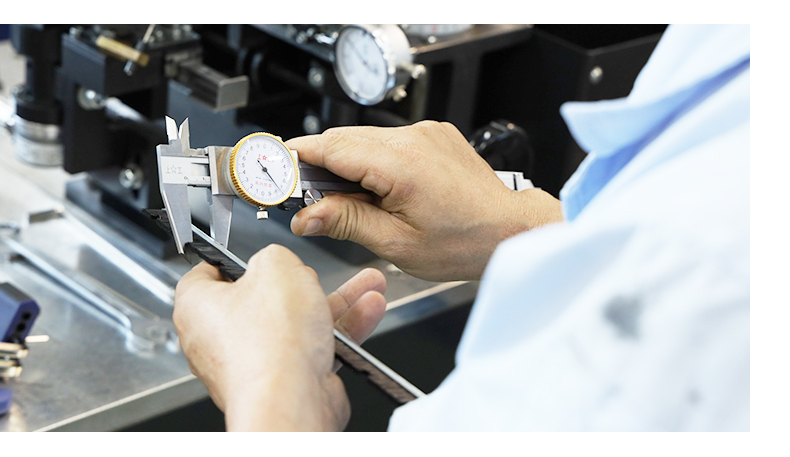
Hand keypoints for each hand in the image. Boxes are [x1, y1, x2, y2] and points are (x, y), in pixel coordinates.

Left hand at [173, 245, 386, 430]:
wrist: (291, 400)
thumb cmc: (270, 342)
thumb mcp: (276, 266)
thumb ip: (275, 255)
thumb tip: (278, 262)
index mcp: (198, 308)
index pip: (206, 275)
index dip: (232, 260)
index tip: (252, 254)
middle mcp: (219, 340)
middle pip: (262, 299)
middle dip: (301, 282)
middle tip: (315, 272)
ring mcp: (253, 363)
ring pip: (296, 324)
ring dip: (335, 303)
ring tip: (365, 286)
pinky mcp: (283, 382)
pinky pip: (312, 349)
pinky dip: (339, 331)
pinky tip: (367, 311)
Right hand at [286, 121, 563, 280]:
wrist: (509, 230)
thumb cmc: (464, 242)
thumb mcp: (396, 243)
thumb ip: (346, 223)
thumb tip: (306, 217)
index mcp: (400, 163)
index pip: (330, 148)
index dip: (296, 158)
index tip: (272, 170)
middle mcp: (413, 138)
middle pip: (343, 140)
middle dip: (317, 164)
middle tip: (302, 196)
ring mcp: (425, 133)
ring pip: (364, 140)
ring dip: (345, 163)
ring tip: (344, 201)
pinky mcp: (433, 135)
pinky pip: (388, 141)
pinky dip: (371, 160)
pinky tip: (375, 189)